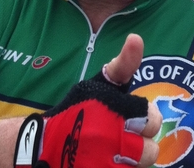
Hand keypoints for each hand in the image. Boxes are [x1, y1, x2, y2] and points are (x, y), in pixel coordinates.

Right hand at [14, 34, 160, 167]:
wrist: (41, 144)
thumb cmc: (76, 111)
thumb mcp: (99, 85)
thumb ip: (123, 65)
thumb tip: (136, 38)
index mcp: (112, 110)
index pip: (152, 120)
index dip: (146, 122)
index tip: (133, 121)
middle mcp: (109, 137)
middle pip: (151, 150)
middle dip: (139, 146)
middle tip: (123, 141)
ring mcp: (102, 162)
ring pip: (141, 166)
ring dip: (130, 161)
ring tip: (115, 154)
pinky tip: (106, 162)